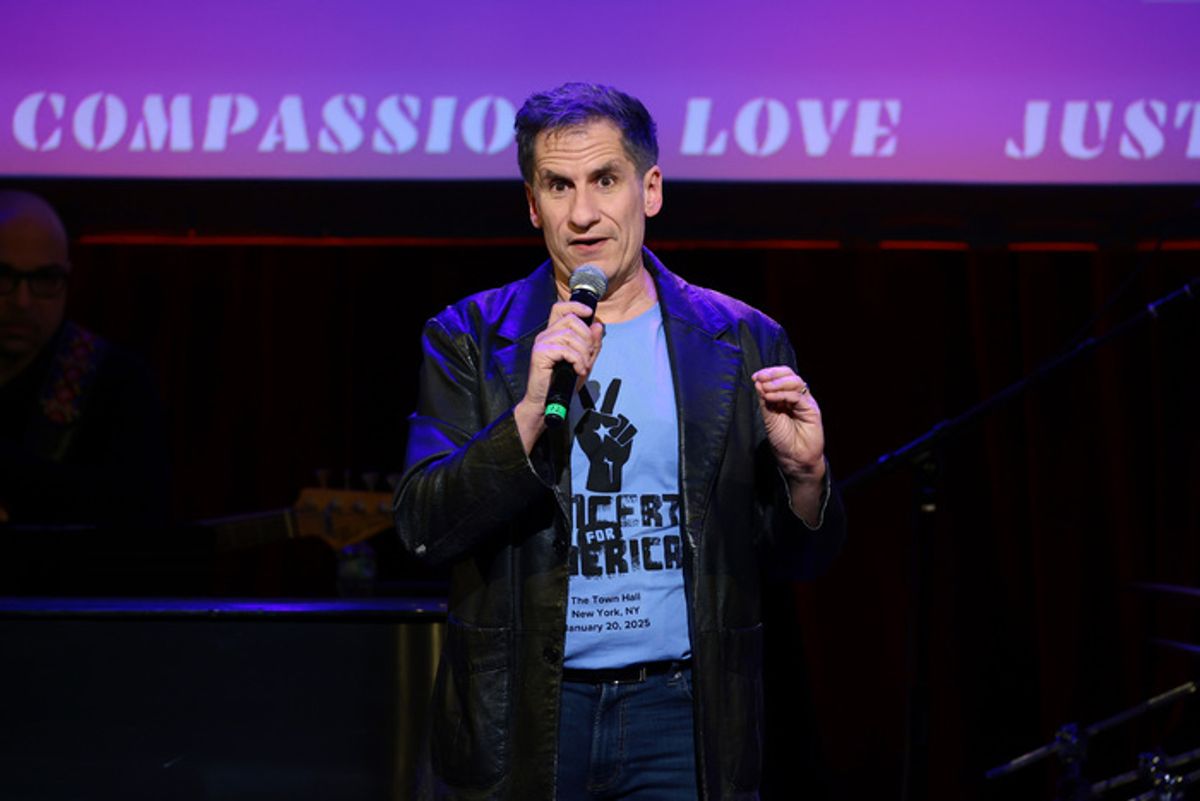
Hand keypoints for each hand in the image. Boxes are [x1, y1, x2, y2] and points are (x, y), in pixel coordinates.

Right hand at [515, 300, 603, 451]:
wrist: (546, 402)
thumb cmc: (562, 383)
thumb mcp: (584, 362)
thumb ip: (592, 345)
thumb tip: (598, 325)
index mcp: (554, 334)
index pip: (560, 308)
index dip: (575, 305)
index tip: (589, 312)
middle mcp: (545, 335)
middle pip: (570, 319)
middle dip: (587, 337)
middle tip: (590, 355)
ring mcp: (541, 344)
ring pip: (570, 335)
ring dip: (583, 352)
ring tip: (584, 367)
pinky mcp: (540, 354)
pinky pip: (565, 349)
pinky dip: (577, 360)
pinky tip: (578, 370)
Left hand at [752, 366, 825, 483]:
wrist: (795, 459)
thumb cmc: (783, 441)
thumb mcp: (768, 418)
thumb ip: (764, 401)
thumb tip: (758, 382)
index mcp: (785, 397)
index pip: (779, 377)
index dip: (768, 374)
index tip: (755, 377)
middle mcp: (796, 397)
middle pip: (789, 374)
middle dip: (773, 374)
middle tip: (760, 378)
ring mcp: (805, 402)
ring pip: (795, 382)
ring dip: (777, 383)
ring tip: (764, 388)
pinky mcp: (812, 410)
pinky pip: (797, 397)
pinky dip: (782, 394)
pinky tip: (770, 398)